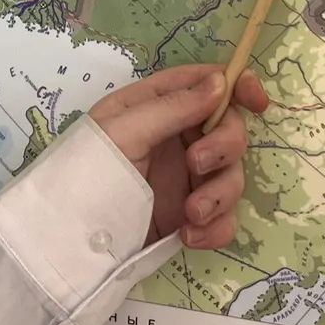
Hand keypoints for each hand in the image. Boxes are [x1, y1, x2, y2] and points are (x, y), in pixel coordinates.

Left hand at [89, 65, 269, 249]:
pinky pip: (224, 218)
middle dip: (223, 147)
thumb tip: (221, 82)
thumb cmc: (88, 174)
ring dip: (220, 195)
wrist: (69, 242)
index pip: (207, 84)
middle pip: (229, 130)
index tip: (255, 101)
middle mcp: (176, 139)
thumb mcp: (124, 131)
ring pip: (232, 176)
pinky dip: (217, 228)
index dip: (237, 86)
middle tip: (196, 166)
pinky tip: (191, 236)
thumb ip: (173, 107)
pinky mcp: (189, 217)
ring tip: (191, 214)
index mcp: (157, 106)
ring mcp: (185, 180)